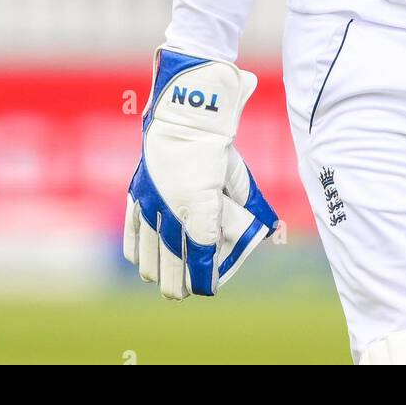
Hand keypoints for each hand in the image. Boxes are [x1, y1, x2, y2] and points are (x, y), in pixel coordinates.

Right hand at [123, 48, 278, 297]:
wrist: (184, 111)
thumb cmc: (216, 144)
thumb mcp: (239, 175)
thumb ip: (250, 206)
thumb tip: (273, 231)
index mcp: (200, 201)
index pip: (202, 250)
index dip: (204, 275)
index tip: (209, 289)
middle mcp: (172, 205)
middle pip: (172, 256)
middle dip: (178, 280)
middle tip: (184, 293)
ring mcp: (151, 199)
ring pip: (148, 248)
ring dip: (155, 269)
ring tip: (163, 282)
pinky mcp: (137, 192)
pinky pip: (132, 230)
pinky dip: (136, 249)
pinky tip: (142, 261)